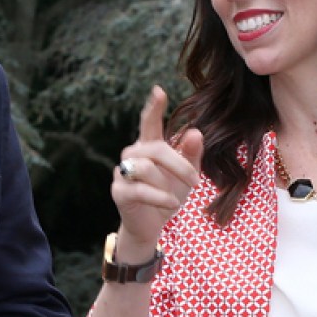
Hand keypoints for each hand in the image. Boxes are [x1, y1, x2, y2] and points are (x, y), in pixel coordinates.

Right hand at [112, 86, 203, 256]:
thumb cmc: (168, 194)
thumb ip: (191, 154)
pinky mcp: (119, 192)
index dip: (153, 107)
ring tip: (177, 198)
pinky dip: (159, 196)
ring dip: (167, 183)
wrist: (152, 225)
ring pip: (145, 168)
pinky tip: (172, 203)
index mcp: (149, 147)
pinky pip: (140, 189)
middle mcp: (133, 155)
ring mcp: (123, 173)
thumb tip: (196, 132)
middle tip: (196, 181)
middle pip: (155, 148)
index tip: (159, 91)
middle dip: (179, 164)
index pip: (149, 123)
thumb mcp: (185, 175)